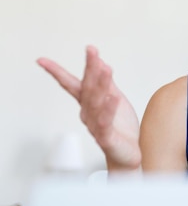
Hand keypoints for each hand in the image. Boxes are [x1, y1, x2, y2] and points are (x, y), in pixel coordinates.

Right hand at [37, 46, 140, 170]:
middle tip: (91, 51)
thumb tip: (101, 62)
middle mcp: (88, 113)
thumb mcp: (116, 100)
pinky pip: (106, 122)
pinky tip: (113, 98)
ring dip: (101, 85)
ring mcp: (96, 126)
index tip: (41, 60)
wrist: (128, 154)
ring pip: (96, 103)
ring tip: (106, 68)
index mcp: (89, 104)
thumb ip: (107, 84)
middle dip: (89, 69)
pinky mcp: (106, 138)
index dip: (57, 72)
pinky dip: (109, 110)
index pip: (71, 85)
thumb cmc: (120, 127)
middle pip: (87, 89)